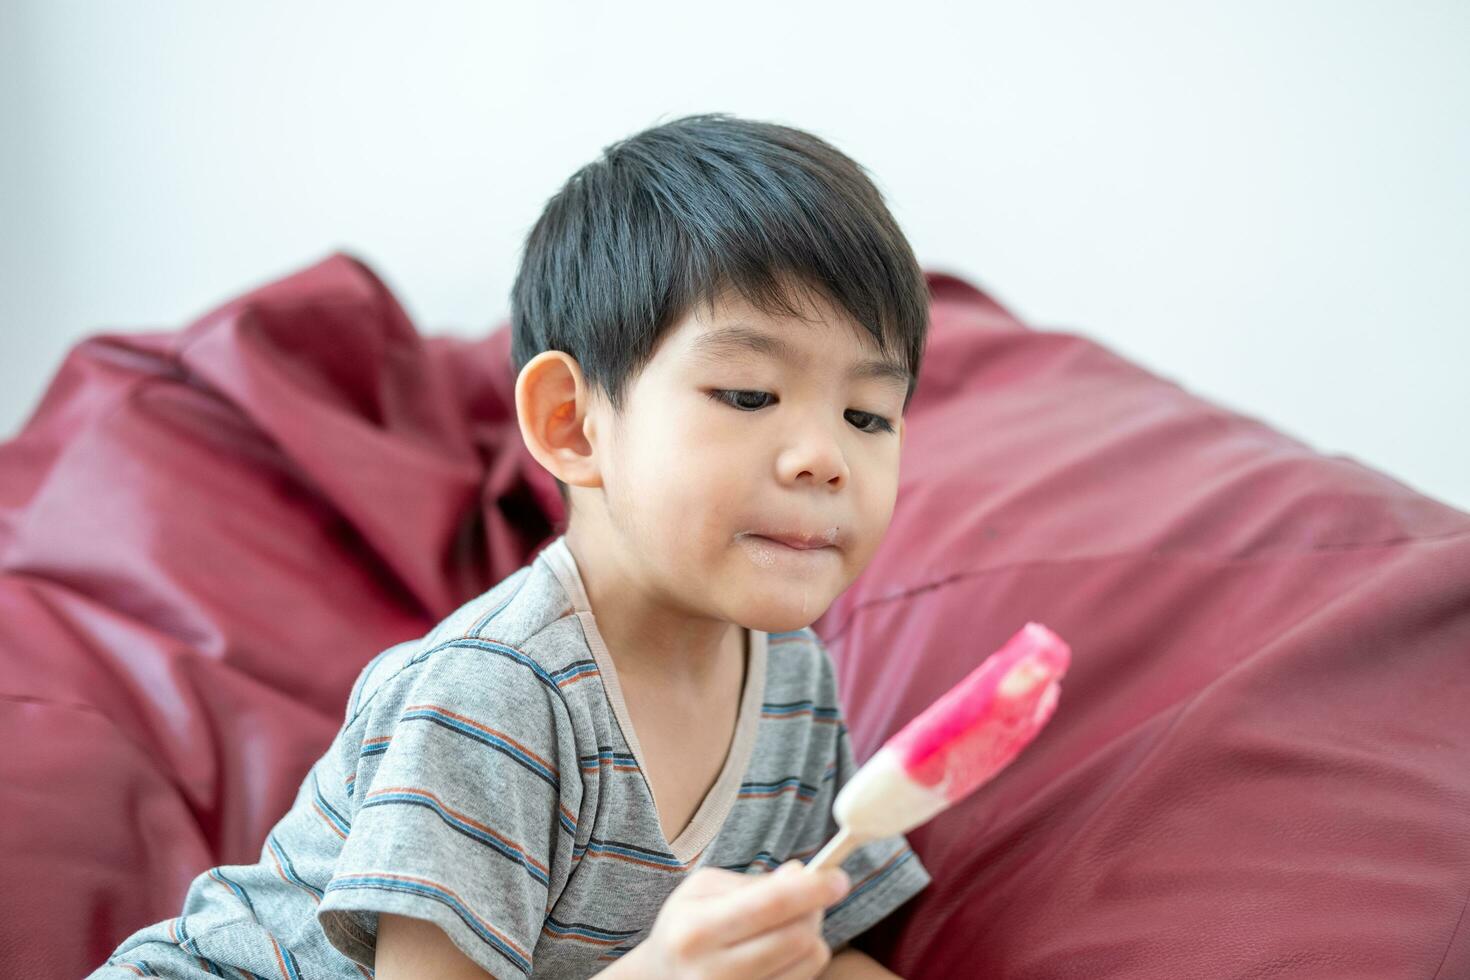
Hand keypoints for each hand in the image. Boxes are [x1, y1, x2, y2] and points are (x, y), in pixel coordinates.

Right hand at [607, 859, 849, 978]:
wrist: (662, 979)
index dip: (813, 888)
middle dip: (814, 909)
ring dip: (811, 936)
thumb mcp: (705, 890)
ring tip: (788, 927)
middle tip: (811, 897)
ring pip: (808, 960)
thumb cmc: (688, 926)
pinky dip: (802, 961)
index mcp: (697, 929)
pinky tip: (780, 953)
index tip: (839, 877)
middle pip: (797, 936)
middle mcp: (713, 972)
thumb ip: (755, 882)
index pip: (771, 905)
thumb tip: (801, 874)